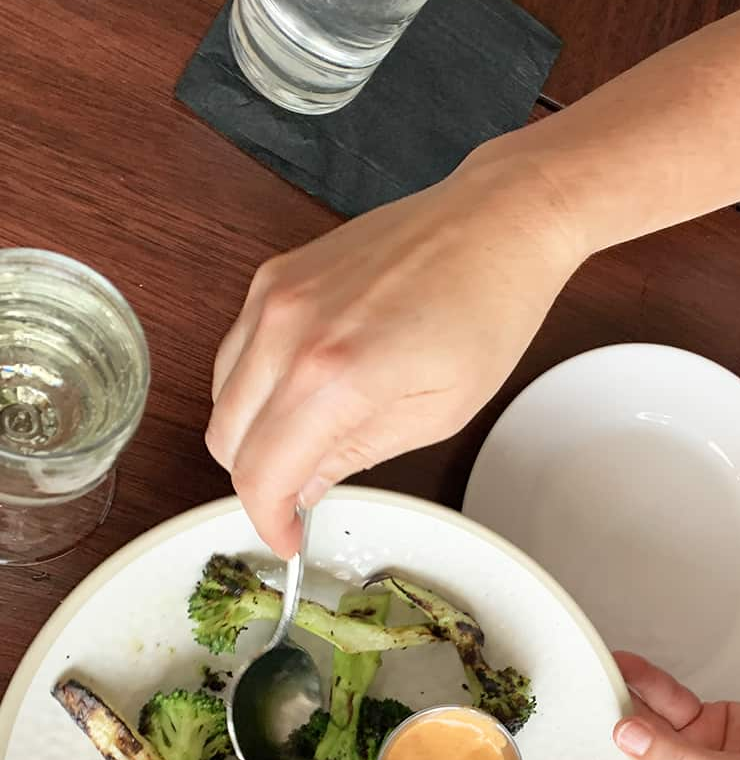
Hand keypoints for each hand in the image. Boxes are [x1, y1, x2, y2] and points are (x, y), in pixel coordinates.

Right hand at [206, 147, 582, 555]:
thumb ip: (355, 454)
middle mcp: (287, 330)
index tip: (287, 538)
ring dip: (252, 432)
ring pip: (223, 394)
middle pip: (225, 437)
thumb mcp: (435, 414)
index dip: (268, 519)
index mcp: (333, 375)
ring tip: (310, 441)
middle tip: (300, 496)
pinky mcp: (275, 274)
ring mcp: (274, 296)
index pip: (260, 472)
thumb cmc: (487, 310)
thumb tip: (303, 485)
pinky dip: (257, 384)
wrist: (495, 221)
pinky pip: (238, 349)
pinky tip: (306, 392)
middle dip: (257, 479)